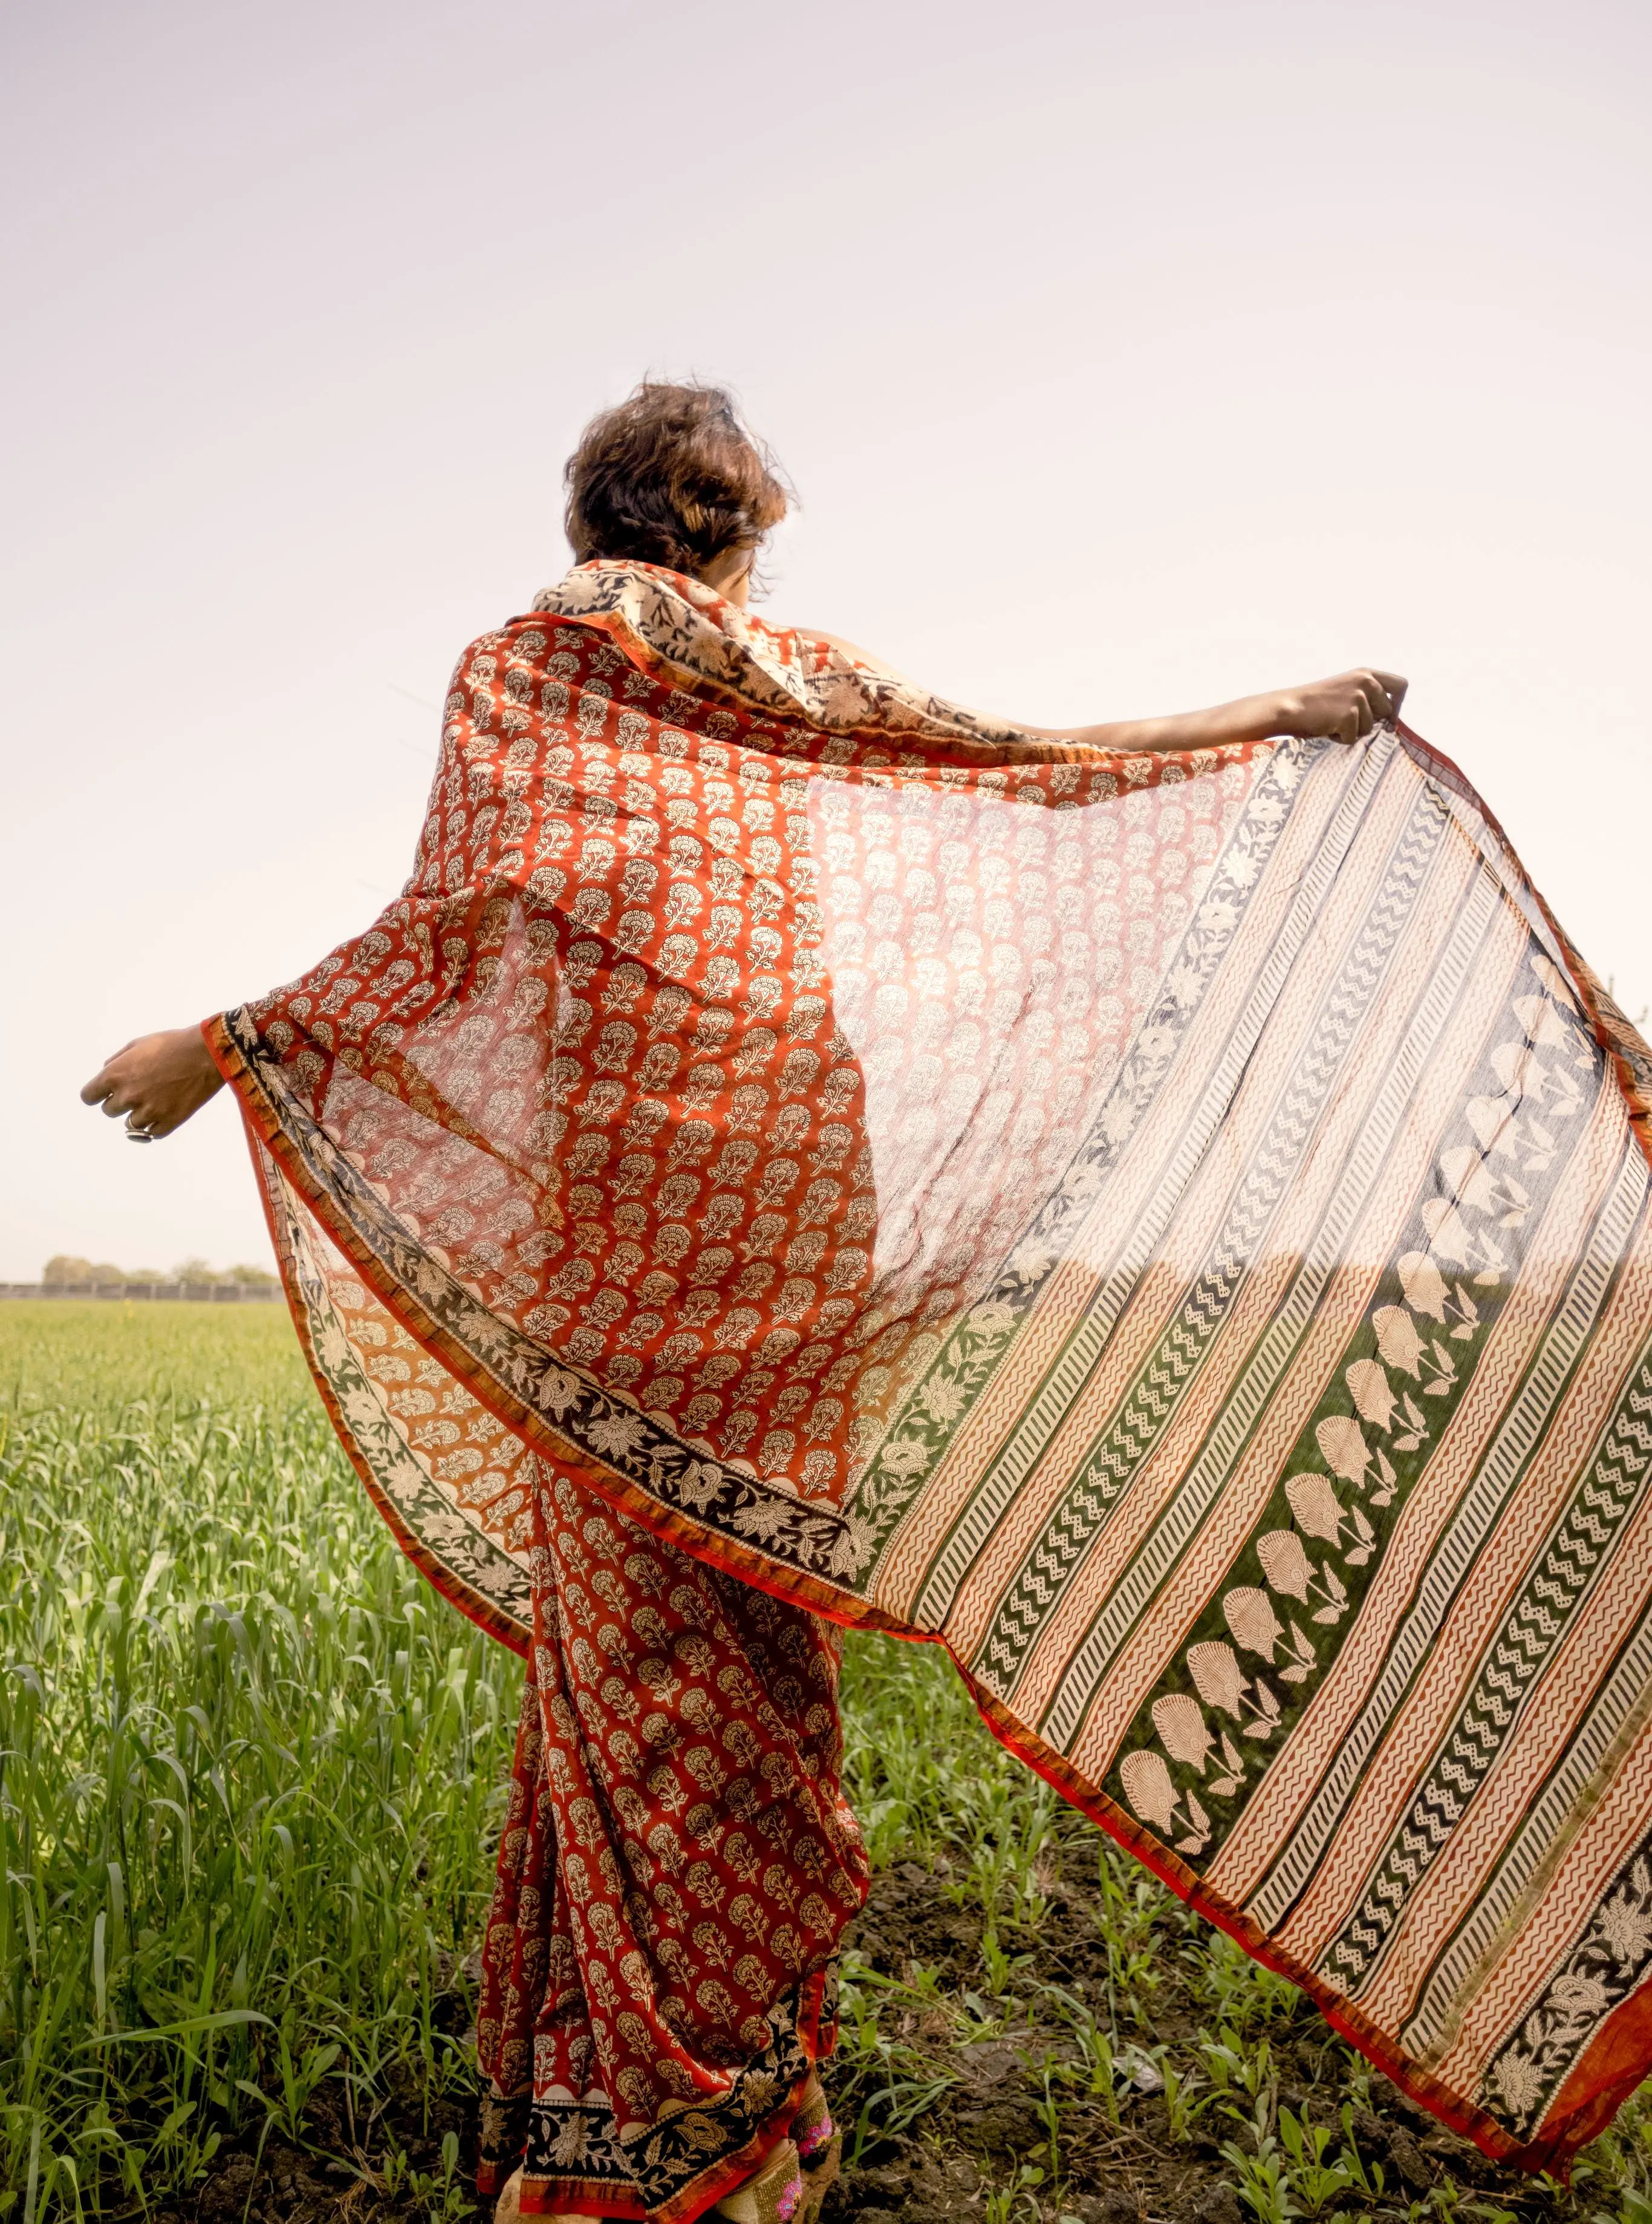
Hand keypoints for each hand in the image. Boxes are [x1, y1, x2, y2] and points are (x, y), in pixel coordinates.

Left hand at [81, 1027, 224, 1140]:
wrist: (207, 1053)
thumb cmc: (172, 1044)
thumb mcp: (137, 1044)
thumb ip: (116, 1061)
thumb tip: (106, 1072)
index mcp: (115, 1075)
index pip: (88, 1097)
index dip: (96, 1094)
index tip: (105, 1093)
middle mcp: (128, 1096)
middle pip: (109, 1111)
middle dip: (120, 1102)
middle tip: (138, 1091)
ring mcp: (148, 1112)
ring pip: (130, 1124)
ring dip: (139, 1114)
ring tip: (156, 1099)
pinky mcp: (168, 1122)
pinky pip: (152, 1132)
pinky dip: (156, 1124)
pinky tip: (165, 1109)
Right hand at [1273, 669, 1407, 743]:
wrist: (1290, 707)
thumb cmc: (1317, 703)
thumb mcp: (1347, 689)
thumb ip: (1368, 696)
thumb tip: (1390, 720)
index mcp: (1366, 673)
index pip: (1401, 685)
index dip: (1398, 704)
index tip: (1388, 717)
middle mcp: (1365, 682)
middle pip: (1387, 712)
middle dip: (1369, 722)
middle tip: (1345, 718)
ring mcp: (1358, 698)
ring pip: (1370, 728)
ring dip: (1352, 731)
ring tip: (1332, 721)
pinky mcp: (1349, 715)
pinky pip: (1353, 738)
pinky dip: (1340, 739)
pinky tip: (1327, 727)